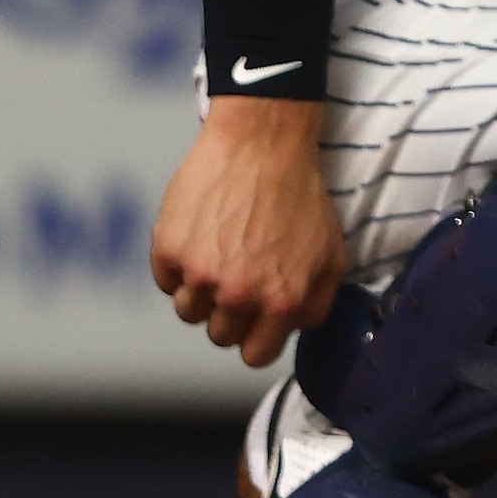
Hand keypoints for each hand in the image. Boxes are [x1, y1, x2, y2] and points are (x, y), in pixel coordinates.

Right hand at [152, 96, 347, 365]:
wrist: (263, 142)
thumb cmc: (301, 194)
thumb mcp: (331, 252)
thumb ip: (315, 302)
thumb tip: (292, 329)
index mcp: (280, 301)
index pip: (255, 355)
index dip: (256, 338)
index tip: (255, 320)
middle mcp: (238, 294)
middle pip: (220, 336)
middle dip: (231, 313)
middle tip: (240, 276)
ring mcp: (199, 273)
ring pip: (189, 313)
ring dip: (202, 292)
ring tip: (221, 252)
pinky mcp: (168, 250)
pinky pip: (166, 281)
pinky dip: (179, 266)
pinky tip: (200, 236)